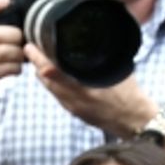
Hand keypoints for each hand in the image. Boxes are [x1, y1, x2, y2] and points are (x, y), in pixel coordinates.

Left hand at [23, 44, 154, 138]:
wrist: (133, 120)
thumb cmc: (129, 93)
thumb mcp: (116, 70)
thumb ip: (97, 59)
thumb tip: (83, 44)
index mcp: (84, 87)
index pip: (53, 71)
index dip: (39, 59)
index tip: (31, 47)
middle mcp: (75, 100)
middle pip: (47, 81)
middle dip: (37, 65)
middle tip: (31, 49)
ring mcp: (74, 108)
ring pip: (50, 90)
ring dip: (43, 75)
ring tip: (38, 60)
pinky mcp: (75, 113)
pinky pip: (57, 96)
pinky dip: (51, 85)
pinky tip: (51, 77)